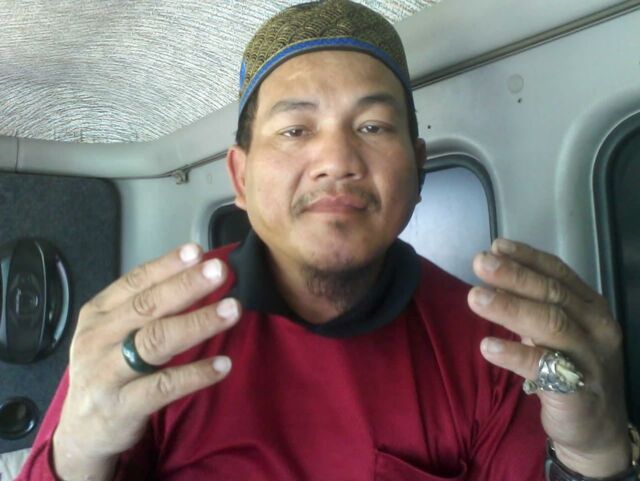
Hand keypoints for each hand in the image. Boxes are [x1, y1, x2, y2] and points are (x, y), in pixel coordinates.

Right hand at [53, 244, 239, 480]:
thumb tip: (195, 274)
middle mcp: (98, 339)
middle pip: (147, 307)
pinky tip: (223, 364)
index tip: (197, 252)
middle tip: (220, 271)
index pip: (134, 282)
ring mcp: (107, 374)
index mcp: (97, 315)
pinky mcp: (122, 407)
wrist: (81, 431)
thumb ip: (144, 308)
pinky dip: (195, 374)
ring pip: (156, 342)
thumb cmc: (107, 370)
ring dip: (198, 323)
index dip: (166, 266)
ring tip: (232, 310)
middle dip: (186, 286)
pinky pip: (164, 386)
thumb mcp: (112, 334)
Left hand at [467, 239, 629, 477]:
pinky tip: (488, 347)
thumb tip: (494, 279)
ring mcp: (590, 359)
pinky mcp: (578, 391)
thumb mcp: (556, 334)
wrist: (597, 431)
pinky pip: (545, 369)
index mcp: (591, 308)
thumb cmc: (571, 371)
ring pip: (551, 325)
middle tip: (480, 262)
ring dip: (510, 308)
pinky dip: (515, 355)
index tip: (496, 246)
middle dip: (514, 276)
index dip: (527, 258)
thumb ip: (532, 307)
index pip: (558, 274)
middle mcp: (596, 328)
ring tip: (475, 297)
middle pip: (552, 295)